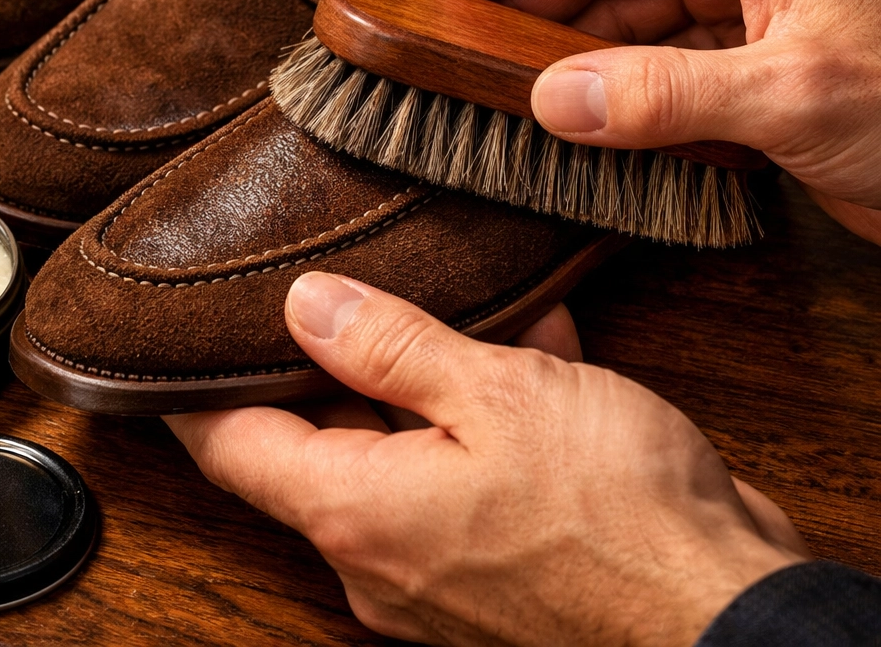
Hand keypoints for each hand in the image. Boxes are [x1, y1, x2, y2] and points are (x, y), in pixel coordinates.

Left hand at [168, 271, 808, 646]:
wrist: (724, 608)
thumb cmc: (613, 511)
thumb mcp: (495, 395)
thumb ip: (390, 348)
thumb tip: (305, 308)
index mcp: (356, 510)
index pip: (232, 444)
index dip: (194, 391)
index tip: (172, 345)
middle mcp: (381, 550)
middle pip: (316, 441)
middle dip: (332, 363)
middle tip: (336, 289)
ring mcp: (438, 562)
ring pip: (399, 446)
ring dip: (424, 377)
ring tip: (445, 304)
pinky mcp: (495, 558)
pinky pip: (462, 468)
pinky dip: (482, 410)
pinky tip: (531, 345)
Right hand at [417, 0, 880, 244]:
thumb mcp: (794, 94)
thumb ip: (663, 94)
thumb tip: (549, 102)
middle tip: (447, 42)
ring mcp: (733, 5)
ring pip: (612, 10)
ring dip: (553, 45)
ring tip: (487, 82)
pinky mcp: (738, 61)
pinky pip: (643, 58)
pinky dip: (598, 83)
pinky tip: (562, 112)